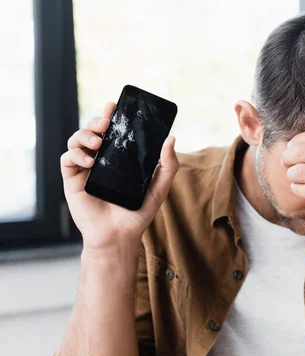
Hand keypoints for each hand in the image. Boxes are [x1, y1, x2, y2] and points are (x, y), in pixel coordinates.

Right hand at [60, 102, 178, 250]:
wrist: (119, 236)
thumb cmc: (138, 212)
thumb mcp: (159, 187)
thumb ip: (168, 165)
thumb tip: (171, 139)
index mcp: (119, 158)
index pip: (113, 131)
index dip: (110, 116)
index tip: (113, 104)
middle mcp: (101, 160)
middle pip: (92, 131)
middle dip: (96, 121)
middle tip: (105, 123)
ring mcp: (85, 169)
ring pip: (76, 140)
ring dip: (84, 134)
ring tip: (98, 141)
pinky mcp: (72, 180)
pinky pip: (67, 159)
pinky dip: (75, 155)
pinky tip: (89, 161)